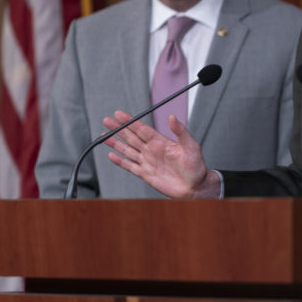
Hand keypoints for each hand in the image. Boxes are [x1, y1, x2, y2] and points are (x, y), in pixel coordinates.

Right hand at [103, 110, 220, 198]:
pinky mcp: (146, 174)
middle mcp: (152, 150)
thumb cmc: (196, 167)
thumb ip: (181, 132)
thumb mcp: (191, 146)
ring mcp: (148, 162)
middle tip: (106, 120)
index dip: (130, 121)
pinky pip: (130, 167)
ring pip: (128, 150)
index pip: (141, 129)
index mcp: (161, 142)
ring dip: (116, 143)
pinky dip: (120, 161)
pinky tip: (112, 155)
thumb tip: (172, 117)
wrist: (195, 187)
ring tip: (104, 136)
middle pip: (131, 137)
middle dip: (119, 129)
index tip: (118, 114)